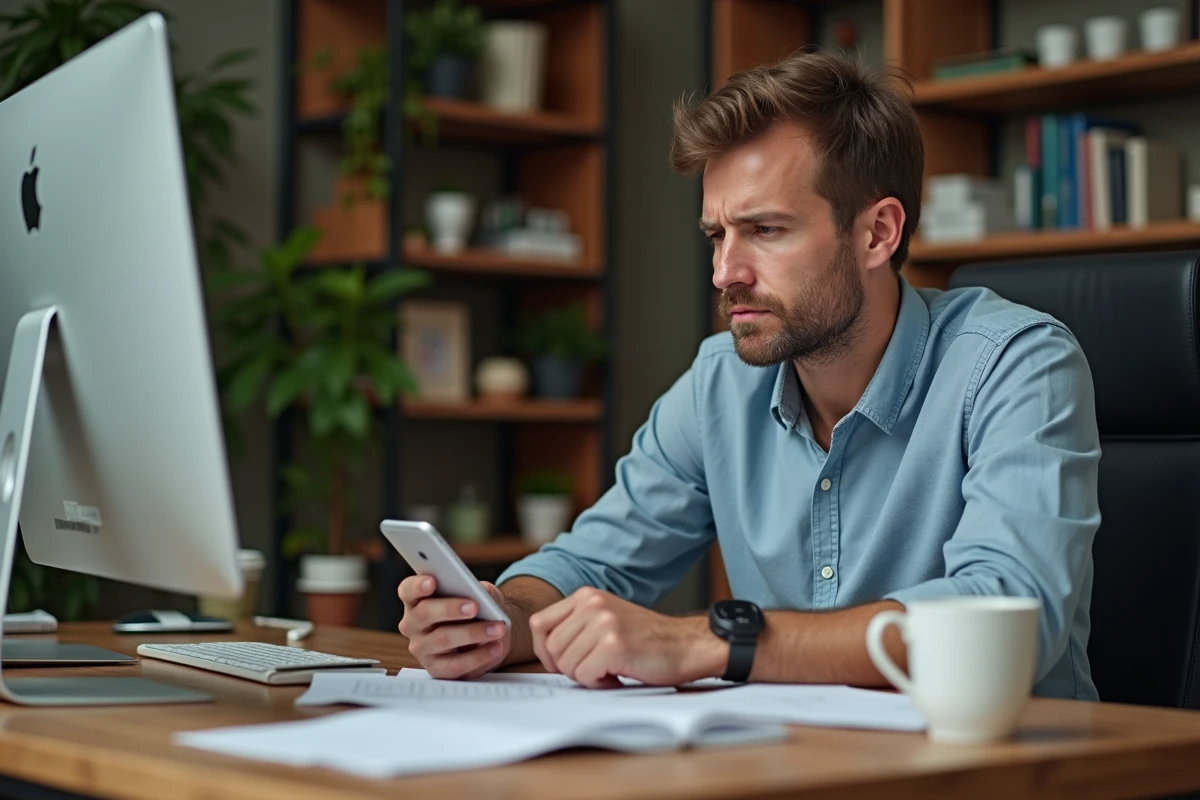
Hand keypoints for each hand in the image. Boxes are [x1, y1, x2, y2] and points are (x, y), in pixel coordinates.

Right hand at [397, 575, 511, 678]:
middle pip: (424, 613)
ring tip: (497, 628)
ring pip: (442, 639)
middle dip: (450, 609)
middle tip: (473, 606)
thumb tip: (480, 595)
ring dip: (473, 633)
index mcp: (417, 600)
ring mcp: (423, 648)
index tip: (432, 581)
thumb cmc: (479, 608)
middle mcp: (413, 624)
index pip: (408, 590)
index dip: (417, 586)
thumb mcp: (481, 592)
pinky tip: (495, 647)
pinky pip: (456, 665)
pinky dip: (479, 656)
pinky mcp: (436, 669)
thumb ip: (477, 590)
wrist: (490, 635)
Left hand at [529, 587, 726, 688]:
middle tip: (597, 668)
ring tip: (610, 669)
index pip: (539, 624)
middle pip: (550, 649)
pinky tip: (618, 675)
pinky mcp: (614, 645)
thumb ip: (576, 627)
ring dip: (586, 676)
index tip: (563, 662)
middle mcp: (592, 604)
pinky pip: (585, 676)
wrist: (686, 645)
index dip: (544, 651)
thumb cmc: (645, 640)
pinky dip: (600, 684)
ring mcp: (603, 623)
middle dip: (569, 668)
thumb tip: (543, 652)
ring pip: (566, 665)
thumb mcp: (605, 620)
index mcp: (586, 596)